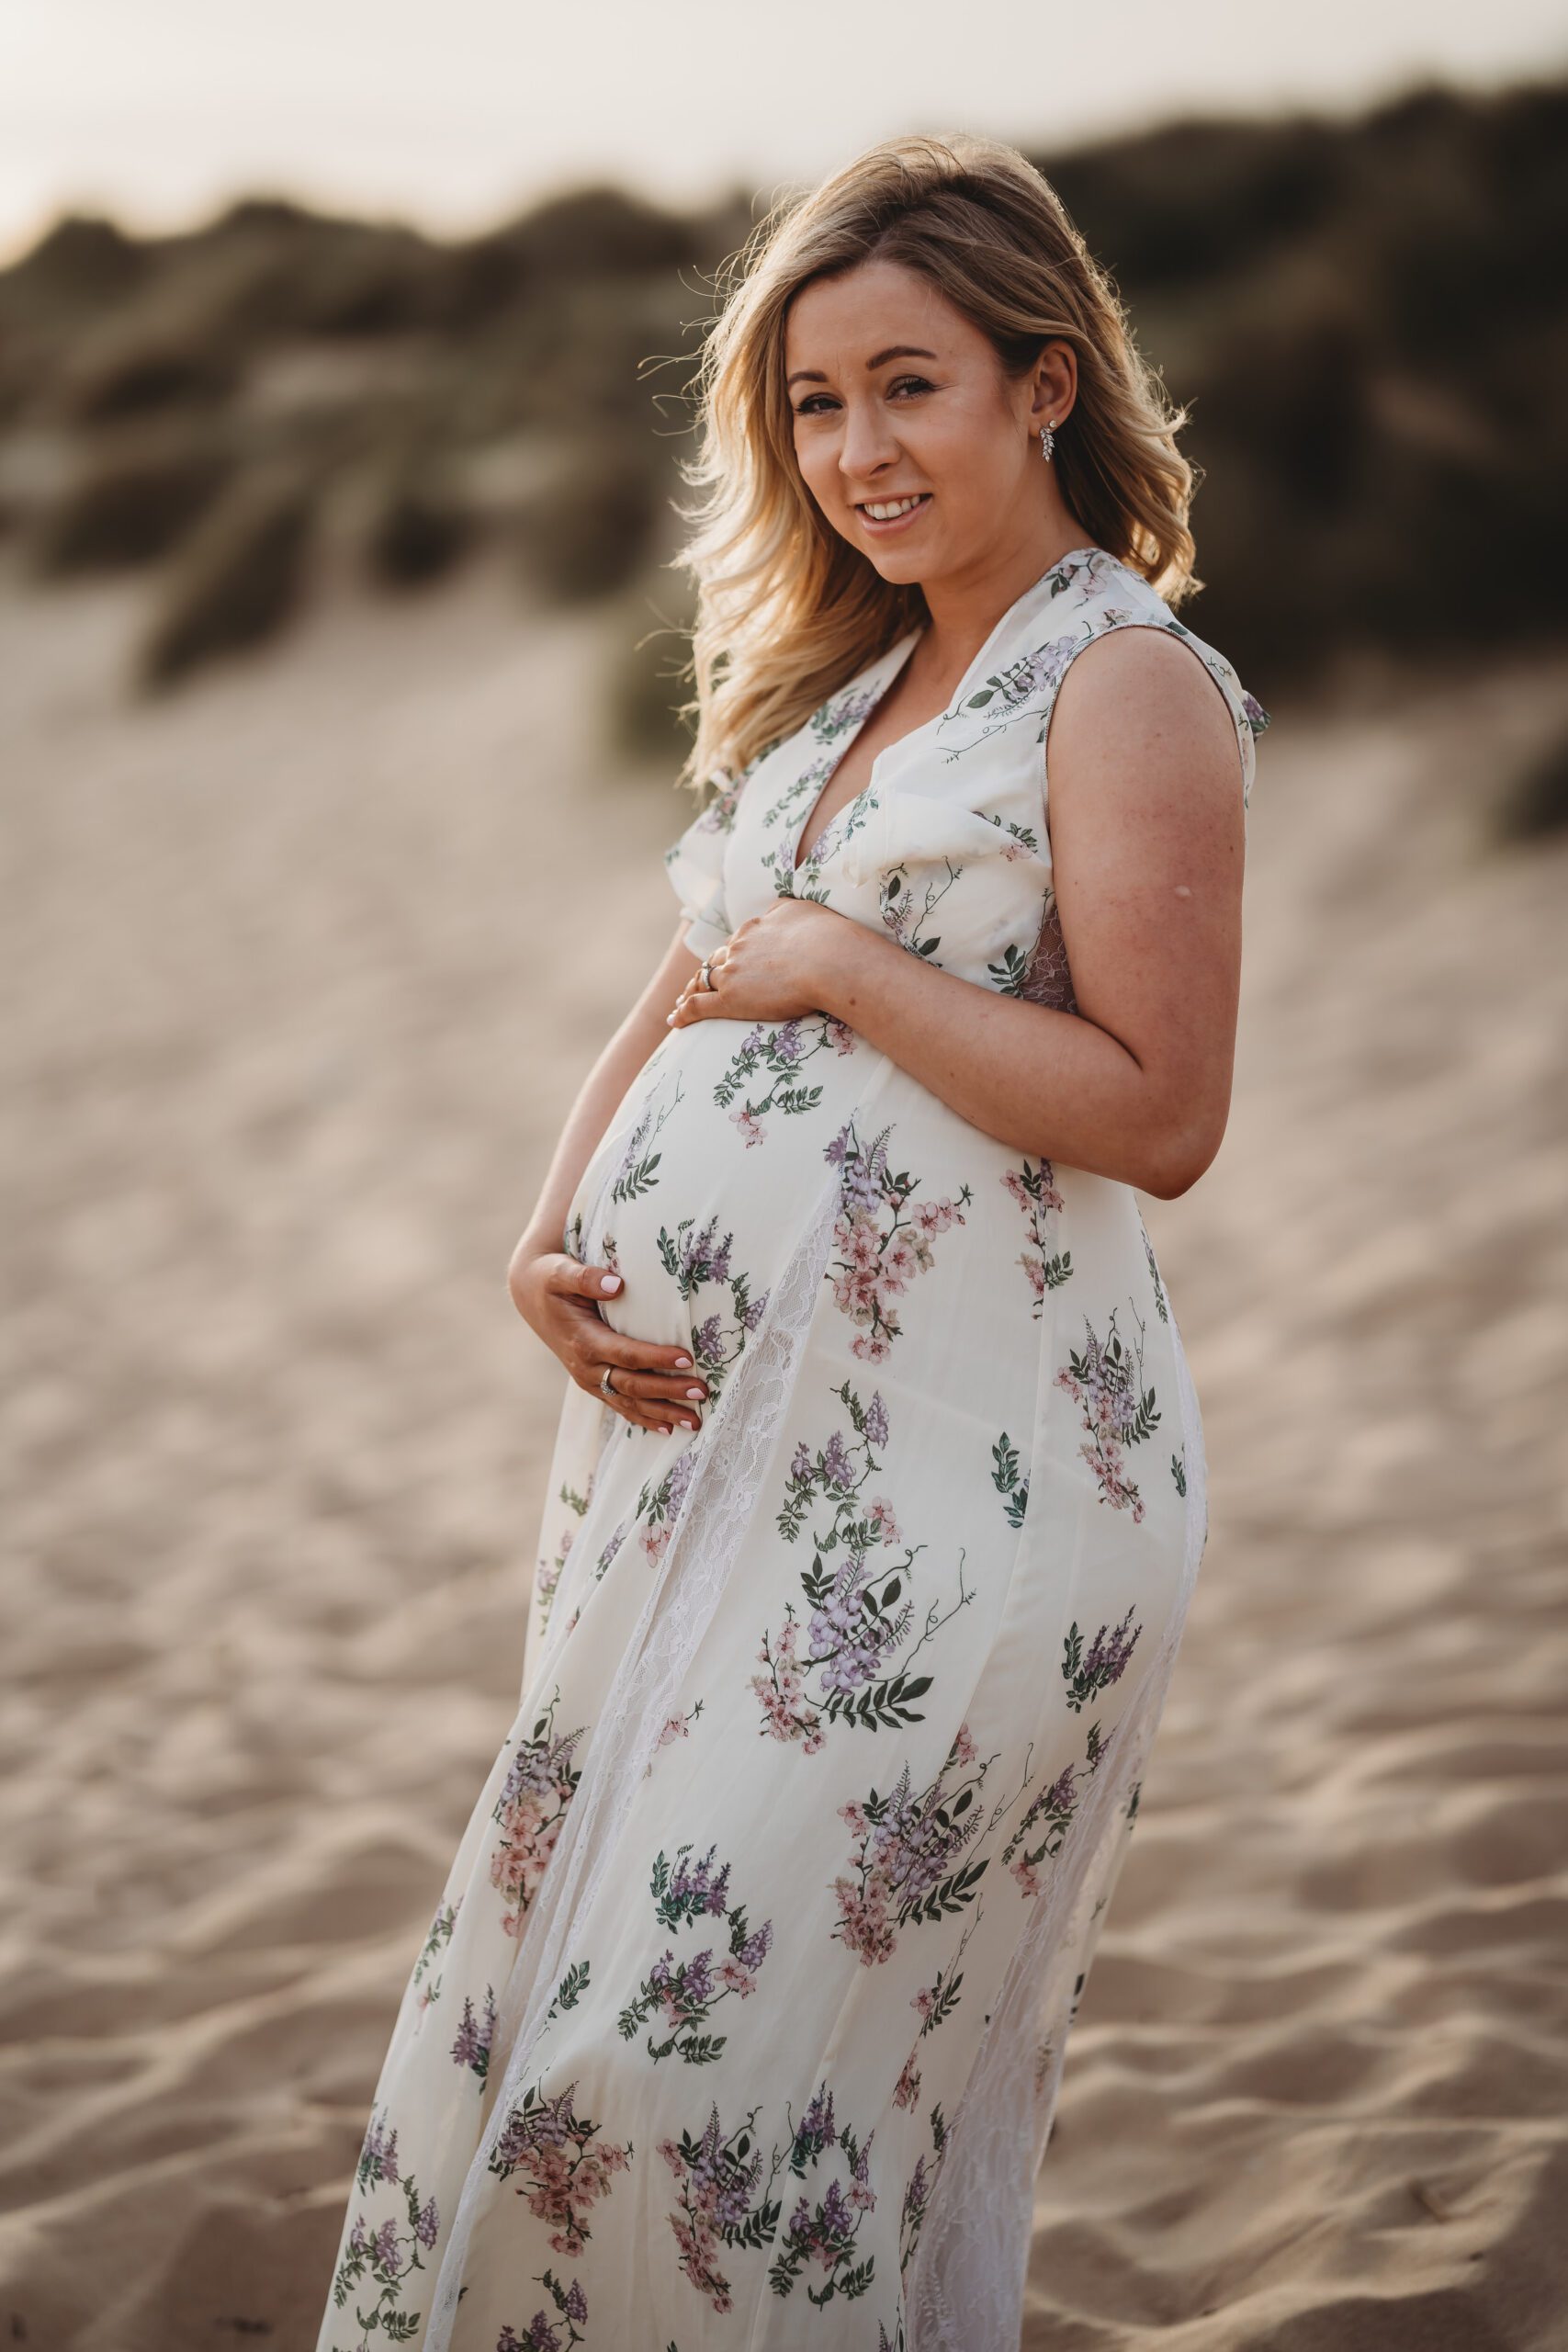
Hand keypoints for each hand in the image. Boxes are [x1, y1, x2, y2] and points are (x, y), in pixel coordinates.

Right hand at [506, 1242, 709, 1436]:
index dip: (655, 1358)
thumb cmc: (551, 1281)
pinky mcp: (594, 1384)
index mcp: (583, 1341)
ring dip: (663, 1414)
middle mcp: (586, 1368)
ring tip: (695, 1422)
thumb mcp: (560, 1273)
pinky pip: (621, 1407)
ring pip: (629, 1404)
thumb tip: (615, 1284)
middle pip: (633, 1385)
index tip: (686, 1358)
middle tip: (702, 1390)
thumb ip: (585, 1278)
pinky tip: (667, 1429)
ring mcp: (589, 1380)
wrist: (531, 1296)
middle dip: (669, 1391)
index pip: (625, 1354)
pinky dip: (644, 1419)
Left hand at [665, 898, 848, 1029]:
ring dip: (692, 990)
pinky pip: (699, 1006)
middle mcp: (739, 947)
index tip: (729, 961)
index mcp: (755, 928)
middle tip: (700, 981)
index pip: (738, 942)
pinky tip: (674, 1020)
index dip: (731, 953)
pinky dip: (684, 1013)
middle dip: (707, 971)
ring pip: (704, 981)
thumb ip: (785, 910)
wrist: (829, 961)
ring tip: (683, 1000)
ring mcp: (732, 974)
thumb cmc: (827, 938)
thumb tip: (777, 909)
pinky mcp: (731, 999)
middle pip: (716, 960)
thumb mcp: (803, 910)